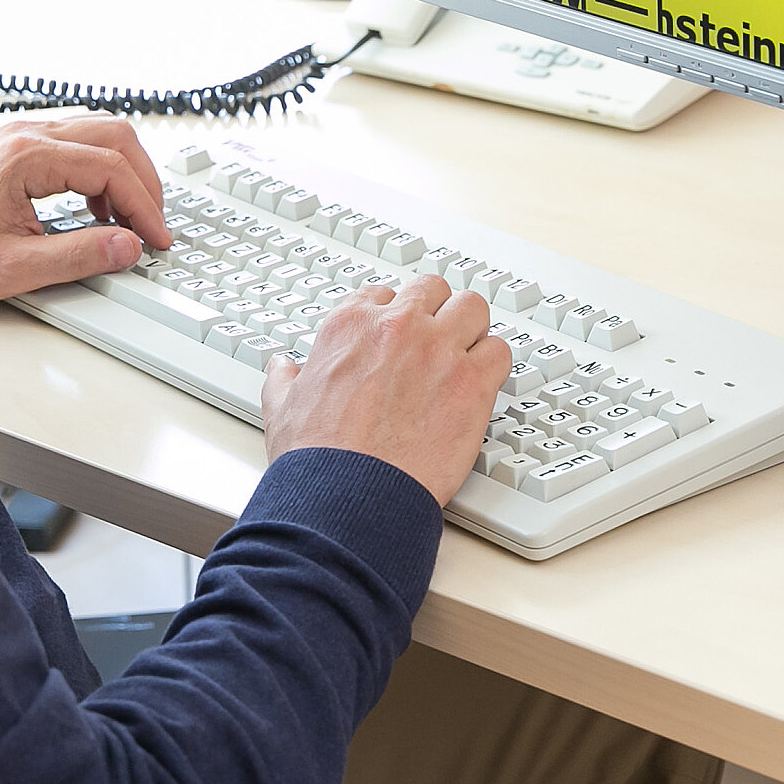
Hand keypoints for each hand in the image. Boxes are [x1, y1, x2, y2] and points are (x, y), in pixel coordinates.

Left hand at [0, 118, 174, 302]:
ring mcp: (23, 135)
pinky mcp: (21, 145)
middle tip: (153, 223)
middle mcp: (26, 134)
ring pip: (100, 131)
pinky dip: (103, 170)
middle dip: (144, 180)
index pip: (110, 167)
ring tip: (131, 218)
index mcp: (25, 158)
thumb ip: (76, 257)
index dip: (143, 205)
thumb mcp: (12, 268)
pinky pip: (79, 142)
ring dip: (126, 171)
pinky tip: (99, 209)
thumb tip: (127, 246)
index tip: (155, 238)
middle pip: (115, 135)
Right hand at [260, 276, 510, 505]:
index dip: (391, 318)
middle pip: (433, 290)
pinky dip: (493, 365)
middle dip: (435, 312)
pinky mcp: (472, 382)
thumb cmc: (317, 456)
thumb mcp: (282, 406)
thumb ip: (284, 379)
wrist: (349, 493)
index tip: (396, 338)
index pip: (383, 295)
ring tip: (466, 356)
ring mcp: (439, 350)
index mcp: (350, 325)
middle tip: (436, 340)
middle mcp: (397, 326)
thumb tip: (282, 368)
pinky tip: (481, 385)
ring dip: (470, 329)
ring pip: (473, 308)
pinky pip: (500, 352)